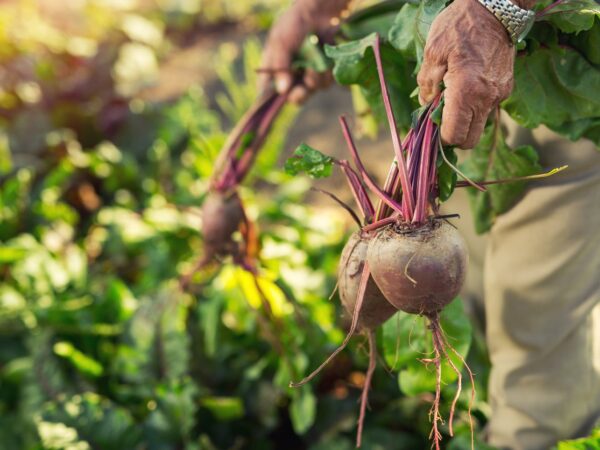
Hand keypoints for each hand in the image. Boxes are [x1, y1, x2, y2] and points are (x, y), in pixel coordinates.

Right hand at [259, 0, 349, 103]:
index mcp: (274, 65)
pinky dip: (328, 73)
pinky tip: (327, 60)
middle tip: (302, 90)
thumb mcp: (282, 40)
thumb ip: (281, 65)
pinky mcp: (326, 70)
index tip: (279, 100)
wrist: (323, 8)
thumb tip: (282, 90)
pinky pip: (328, 82)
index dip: (271, 99)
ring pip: (313, 88)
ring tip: (318, 61)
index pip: (268, 89)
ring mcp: (310, 72)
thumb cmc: (296, 21)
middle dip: (299, 94)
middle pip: (294, 96)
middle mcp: (292, 72)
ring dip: (316, 78)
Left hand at [417, 0, 514, 148]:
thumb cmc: (459, 27)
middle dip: (453, 136)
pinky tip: (464, 85)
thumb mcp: (432, 54)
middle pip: (470, 139)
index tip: (431, 126)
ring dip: (464, 120)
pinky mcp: (506, 87)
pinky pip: (486, 108)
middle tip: (439, 118)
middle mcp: (487, 99)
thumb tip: (426, 108)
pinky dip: (473, 106)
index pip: (455, 136)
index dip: (440, 138)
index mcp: (466, 93)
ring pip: (479, 124)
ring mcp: (499, 94)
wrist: (495, 7)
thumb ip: (426, 87)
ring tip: (450, 96)